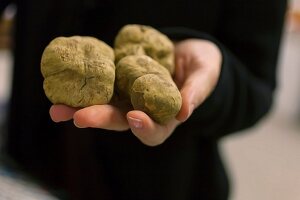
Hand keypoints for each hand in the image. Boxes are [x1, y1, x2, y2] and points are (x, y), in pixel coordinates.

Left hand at [49, 39, 221, 145]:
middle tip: (78, 117)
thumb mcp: (204, 76)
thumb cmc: (201, 67)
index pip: (153, 132)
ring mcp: (126, 94)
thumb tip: (185, 112)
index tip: (136, 117)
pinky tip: (65, 83)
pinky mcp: (117, 78)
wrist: (186, 50)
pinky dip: (83, 85)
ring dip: (80, 107)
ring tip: (58, 108)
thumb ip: (197, 92)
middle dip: (99, 119)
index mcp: (165, 117)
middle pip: (119, 121)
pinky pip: (99, 83)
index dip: (145, 128)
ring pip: (102, 105)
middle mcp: (141, 110)